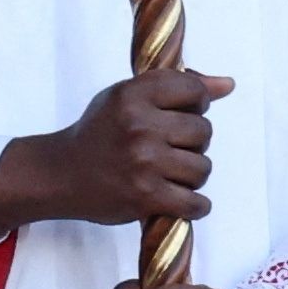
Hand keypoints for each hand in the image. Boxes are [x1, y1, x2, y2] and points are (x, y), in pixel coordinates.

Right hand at [0, 68, 223, 232]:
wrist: (60, 174)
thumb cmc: (99, 135)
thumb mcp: (124, 100)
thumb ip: (174, 88)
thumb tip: (227, 84)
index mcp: (130, 96)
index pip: (192, 89)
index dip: (195, 104)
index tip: (178, 115)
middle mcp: (138, 125)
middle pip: (204, 131)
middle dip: (191, 143)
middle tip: (164, 149)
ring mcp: (144, 162)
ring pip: (203, 167)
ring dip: (190, 175)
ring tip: (163, 173)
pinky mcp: (148, 196)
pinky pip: (198, 202)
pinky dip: (191, 204)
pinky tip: (170, 196)